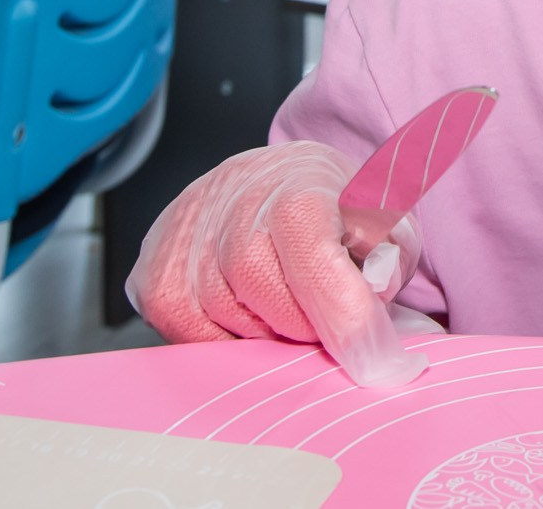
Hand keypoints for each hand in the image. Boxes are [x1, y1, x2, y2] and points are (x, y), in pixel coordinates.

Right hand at [126, 141, 434, 386]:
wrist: (274, 182)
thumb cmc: (334, 209)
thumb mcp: (388, 220)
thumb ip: (390, 260)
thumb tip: (374, 304)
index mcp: (299, 186)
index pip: (314, 259)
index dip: (345, 315)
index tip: (375, 359)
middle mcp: (234, 204)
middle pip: (269, 299)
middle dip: (306, 324)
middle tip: (325, 318)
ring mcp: (186, 238)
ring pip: (228, 322)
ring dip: (266, 332)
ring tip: (284, 302)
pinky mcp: (153, 274)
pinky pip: (190, 335)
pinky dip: (224, 340)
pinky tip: (246, 312)